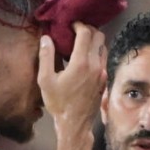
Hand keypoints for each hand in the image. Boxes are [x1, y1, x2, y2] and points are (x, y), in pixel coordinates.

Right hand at [37, 22, 106, 136]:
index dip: (78, 25)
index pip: (86, 33)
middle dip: (88, 30)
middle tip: (76, 32)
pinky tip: (85, 58)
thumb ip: (46, 57)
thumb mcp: (45, 80)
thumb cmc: (58, 103)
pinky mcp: (104, 80)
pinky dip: (96, 53)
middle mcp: (95, 65)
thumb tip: (46, 38)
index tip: (70, 25)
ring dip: (94, 41)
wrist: (75, 124)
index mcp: (81, 63)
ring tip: (80, 44)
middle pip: (99, 36)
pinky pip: (103, 59)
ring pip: (103, 47)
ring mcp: (102, 72)